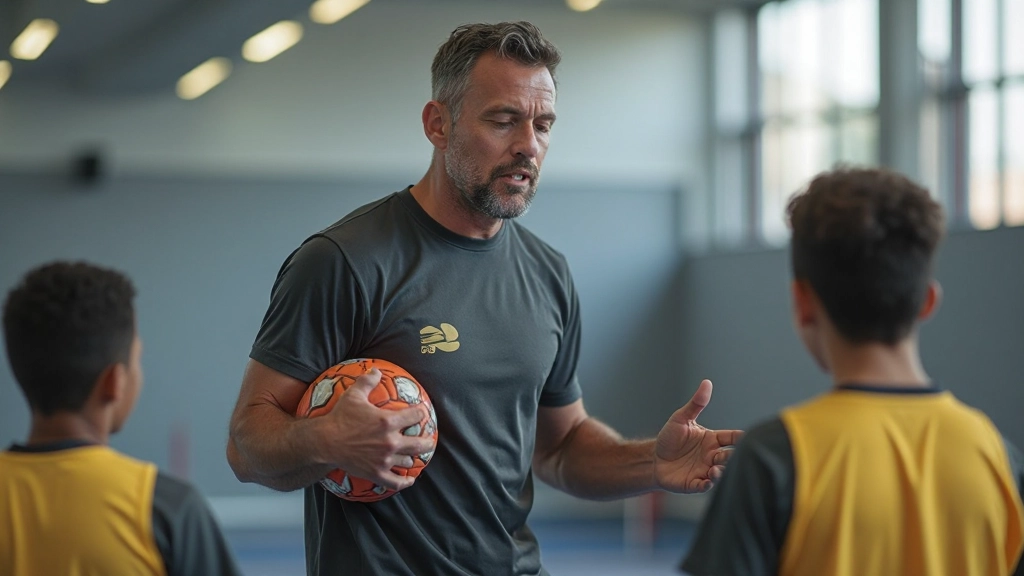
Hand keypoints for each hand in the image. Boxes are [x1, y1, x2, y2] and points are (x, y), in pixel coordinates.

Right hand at [317, 369, 436, 490]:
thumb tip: (376, 370)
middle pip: (420, 443)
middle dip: (427, 441)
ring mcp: (384, 460)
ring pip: (408, 461)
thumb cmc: (340, 418)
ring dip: (412, 458)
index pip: (416, 416)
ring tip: (413, 456)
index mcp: (388, 421)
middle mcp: (390, 442)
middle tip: (428, 440)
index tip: (421, 413)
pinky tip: (409, 479)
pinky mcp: (376, 473)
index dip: (421, 413)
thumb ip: (367, 381)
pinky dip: (404, 482)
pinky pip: (395, 482)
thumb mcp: (354, 395)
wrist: (325, 441)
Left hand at [654, 379, 742, 492]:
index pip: (732, 438)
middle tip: (723, 456)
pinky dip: (707, 485)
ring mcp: (704, 470)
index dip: (741, 438)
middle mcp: (712, 456)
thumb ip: (696, 403)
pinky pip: (704, 486)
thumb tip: (706, 382)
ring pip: (720, 473)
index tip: (748, 438)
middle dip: (731, 458)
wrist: (653, 458)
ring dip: (720, 472)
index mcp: (712, 440)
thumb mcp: (681, 418)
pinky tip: (707, 481)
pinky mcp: (694, 483)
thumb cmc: (670, 438)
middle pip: (729, 457)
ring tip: (715, 470)